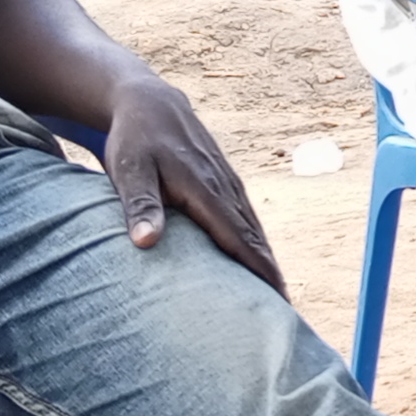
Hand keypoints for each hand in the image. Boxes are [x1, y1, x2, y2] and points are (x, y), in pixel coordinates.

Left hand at [95, 78, 288, 298]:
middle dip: (271, 274)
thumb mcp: (129, 170)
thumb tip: (146, 242)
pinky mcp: (225, 181)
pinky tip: (258, 258)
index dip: (260, 270)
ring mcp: (228, 182)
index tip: (278, 300)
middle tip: (287, 313)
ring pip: (254, 228)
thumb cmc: (135, 139)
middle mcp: (224, 188)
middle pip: (255, 238)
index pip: (239, 239)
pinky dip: (256, 242)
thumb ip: (140, 205)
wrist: (150, 102)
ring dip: (266, 260)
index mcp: (205, 190)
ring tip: (276, 294)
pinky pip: (247, 217)